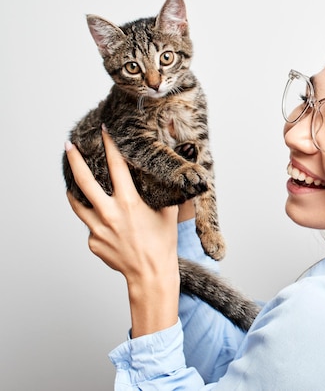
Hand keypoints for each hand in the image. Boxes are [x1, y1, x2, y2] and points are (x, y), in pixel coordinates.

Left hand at [65, 127, 179, 336]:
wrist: (150, 275)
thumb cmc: (162, 244)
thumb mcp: (168, 213)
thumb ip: (167, 191)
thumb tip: (172, 173)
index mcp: (129, 202)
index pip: (116, 166)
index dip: (110, 145)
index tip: (104, 131)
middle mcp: (109, 213)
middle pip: (84, 181)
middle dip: (74, 160)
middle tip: (69, 146)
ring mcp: (97, 229)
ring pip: (78, 204)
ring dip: (75, 191)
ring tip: (73, 183)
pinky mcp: (93, 243)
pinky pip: (91, 227)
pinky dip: (97, 222)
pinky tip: (109, 227)